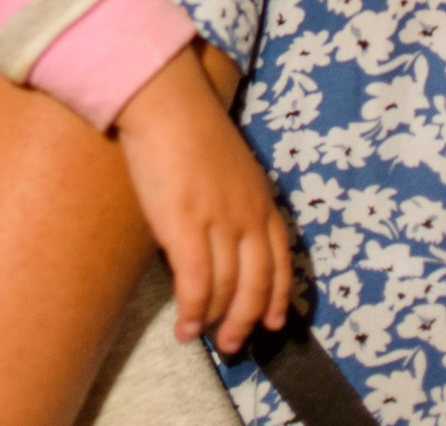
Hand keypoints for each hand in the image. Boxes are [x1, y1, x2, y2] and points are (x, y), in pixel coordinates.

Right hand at [114, 46, 293, 353]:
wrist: (165, 100)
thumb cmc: (188, 126)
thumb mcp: (228, 164)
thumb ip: (232, 199)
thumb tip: (218, 234)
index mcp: (261, 199)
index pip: (280, 260)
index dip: (279, 296)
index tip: (275, 322)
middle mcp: (248, 214)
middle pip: (258, 284)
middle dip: (248, 320)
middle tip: (234, 344)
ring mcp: (219, 221)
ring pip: (228, 289)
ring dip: (217, 322)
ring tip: (204, 339)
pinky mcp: (185, 225)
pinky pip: (195, 283)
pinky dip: (192, 311)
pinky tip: (185, 328)